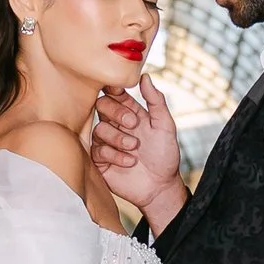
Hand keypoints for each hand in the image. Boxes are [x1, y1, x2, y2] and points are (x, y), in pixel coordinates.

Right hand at [91, 73, 186, 232]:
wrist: (160, 187)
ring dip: (119, 138)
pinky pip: (97, 150)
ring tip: (135, 148)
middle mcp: (115, 124)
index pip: (115, 93)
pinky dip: (114, 155)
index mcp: (130, 112)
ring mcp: (105, 142)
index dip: (114, 89)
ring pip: (99, 129)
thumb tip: (145, 76)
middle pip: (101, 105)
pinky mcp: (99, 160)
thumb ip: (156, 101)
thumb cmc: (165, 156)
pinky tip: (130, 162)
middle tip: (133, 124)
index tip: (120, 91)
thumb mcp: (166, 126)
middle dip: (116, 113)